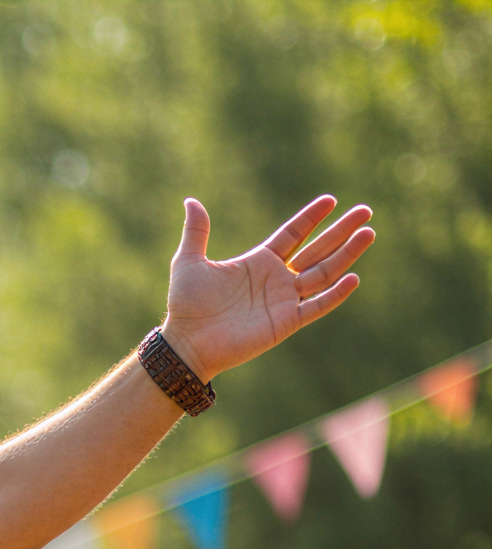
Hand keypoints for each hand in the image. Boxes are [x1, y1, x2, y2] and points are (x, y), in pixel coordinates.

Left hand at [161, 196, 374, 379]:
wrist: (185, 343)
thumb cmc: (186, 305)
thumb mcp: (189, 262)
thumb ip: (197, 232)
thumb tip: (191, 201)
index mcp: (258, 262)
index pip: (293, 234)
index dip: (311, 218)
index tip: (331, 200)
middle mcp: (276, 279)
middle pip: (317, 250)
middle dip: (341, 231)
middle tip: (365, 211)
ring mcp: (283, 301)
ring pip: (323, 273)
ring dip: (347, 255)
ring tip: (368, 233)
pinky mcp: (286, 323)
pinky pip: (317, 306)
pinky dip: (335, 294)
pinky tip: (353, 277)